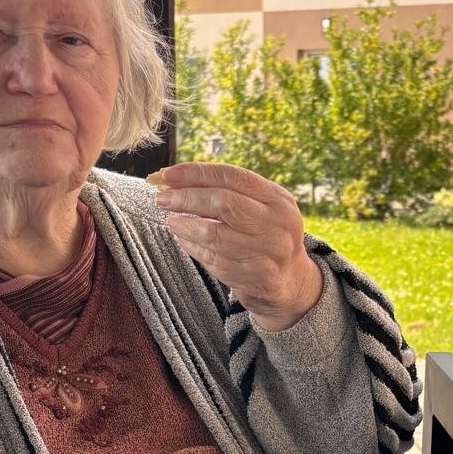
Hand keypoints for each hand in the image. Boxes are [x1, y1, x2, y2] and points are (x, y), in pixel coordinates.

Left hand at [151, 162, 322, 332]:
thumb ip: (226, 191)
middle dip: (186, 198)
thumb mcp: (259, 207)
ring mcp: (267, 252)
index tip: (168, 175)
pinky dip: (193, 247)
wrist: (290, 280)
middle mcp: (276, 224)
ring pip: (214, 234)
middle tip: (162, 198)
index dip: (196, 173)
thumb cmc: (265, 234)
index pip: (232, 176)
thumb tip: (173, 179)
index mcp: (277, 199)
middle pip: (223, 203)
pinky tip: (184, 240)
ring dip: (185, 225)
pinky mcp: (254, 277)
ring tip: (172, 220)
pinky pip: (213, 259)